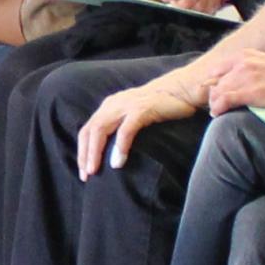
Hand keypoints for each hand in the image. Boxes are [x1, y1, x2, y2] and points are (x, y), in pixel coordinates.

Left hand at [77, 79, 203, 175]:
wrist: (182, 89)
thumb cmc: (160, 106)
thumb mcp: (134, 115)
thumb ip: (122, 127)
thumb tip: (113, 153)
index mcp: (109, 106)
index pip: (88, 130)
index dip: (82, 151)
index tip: (84, 171)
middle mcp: (113, 105)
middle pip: (90, 131)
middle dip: (84, 154)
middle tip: (85, 176)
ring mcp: (126, 106)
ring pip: (101, 129)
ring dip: (95, 152)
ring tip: (94, 170)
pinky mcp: (141, 109)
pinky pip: (125, 130)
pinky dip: (119, 146)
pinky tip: (118, 162)